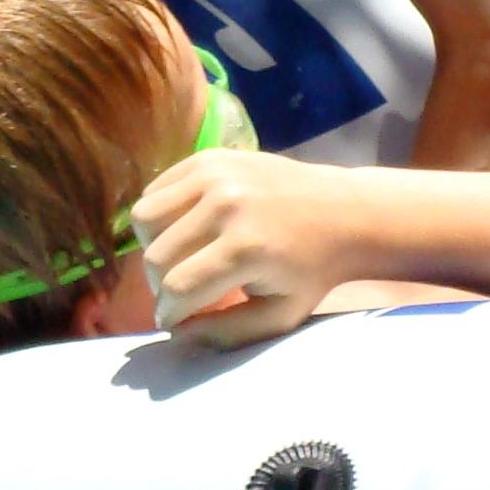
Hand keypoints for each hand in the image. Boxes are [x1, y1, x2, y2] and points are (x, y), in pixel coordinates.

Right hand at [133, 149, 366, 347]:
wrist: (344, 212)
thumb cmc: (312, 270)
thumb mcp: (278, 315)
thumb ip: (225, 332)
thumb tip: (175, 332)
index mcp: (245, 248)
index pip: (177, 288)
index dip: (168, 313)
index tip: (174, 319)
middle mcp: (226, 205)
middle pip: (156, 256)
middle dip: (159, 285)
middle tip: (179, 291)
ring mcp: (217, 175)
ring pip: (145, 217)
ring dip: (153, 246)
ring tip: (179, 257)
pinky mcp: (211, 157)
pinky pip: (157, 188)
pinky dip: (159, 213)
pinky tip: (184, 228)